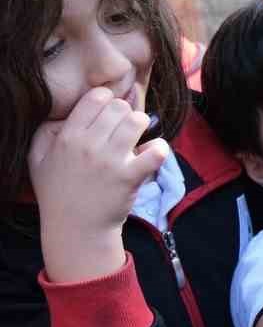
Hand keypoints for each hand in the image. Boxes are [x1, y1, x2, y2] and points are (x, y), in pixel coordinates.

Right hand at [29, 88, 170, 281]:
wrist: (76, 228)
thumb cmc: (57, 192)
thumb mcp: (38, 159)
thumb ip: (44, 132)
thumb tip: (62, 113)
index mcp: (67, 137)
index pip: (96, 98)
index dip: (107, 101)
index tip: (107, 115)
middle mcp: (88, 145)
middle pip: (120, 107)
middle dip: (125, 115)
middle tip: (123, 130)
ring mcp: (111, 161)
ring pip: (138, 121)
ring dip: (142, 128)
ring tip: (136, 140)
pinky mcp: (130, 177)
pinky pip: (156, 151)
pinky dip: (159, 149)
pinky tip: (151, 154)